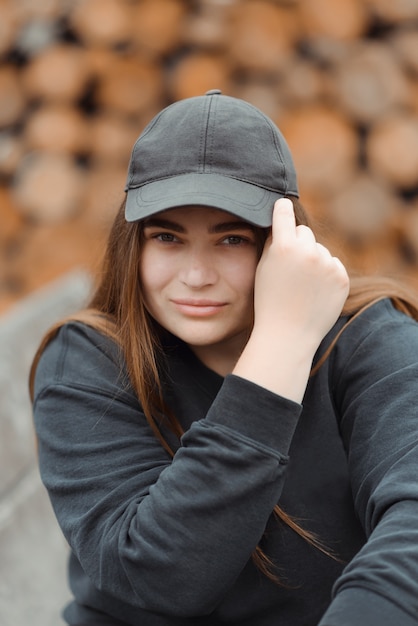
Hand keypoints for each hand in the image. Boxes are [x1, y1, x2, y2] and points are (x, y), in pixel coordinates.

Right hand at [253, 197, 348, 349]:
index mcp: (283, 248)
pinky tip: (315, 291)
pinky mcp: (341, 277)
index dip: (283, 208)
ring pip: (320, 250)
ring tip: (302, 285)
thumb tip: (283, 221)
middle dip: (298, 244)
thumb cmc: (269, 302)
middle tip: (290, 267)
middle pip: (304, 232)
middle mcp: (307, 252)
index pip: (284, 214)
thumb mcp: (263, 268)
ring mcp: (327, 264)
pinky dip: (326, 274)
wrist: (288, 334)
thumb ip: (274, 243)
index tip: (283, 203)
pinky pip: (333, 265)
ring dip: (313, 260)